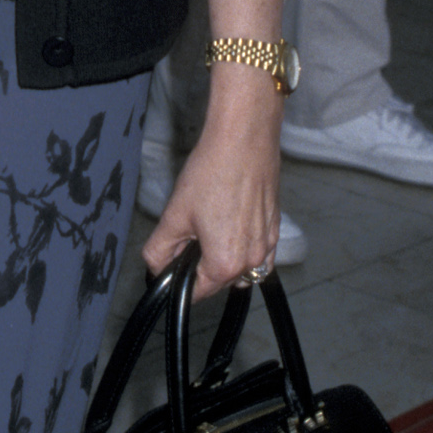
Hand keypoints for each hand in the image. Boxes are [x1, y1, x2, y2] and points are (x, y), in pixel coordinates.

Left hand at [142, 85, 282, 298]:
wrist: (244, 140)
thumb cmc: (212, 173)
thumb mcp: (174, 215)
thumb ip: (160, 250)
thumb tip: (156, 268)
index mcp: (226, 263)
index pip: (197, 292)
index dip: (179, 280)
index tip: (172, 263)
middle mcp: (253, 261)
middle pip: (219, 280)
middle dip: (200, 265)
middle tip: (188, 232)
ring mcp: (269, 245)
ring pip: (239, 267)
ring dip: (222, 256)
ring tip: (209, 223)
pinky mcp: (276, 228)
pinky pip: (257, 252)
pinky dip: (242, 246)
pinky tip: (229, 220)